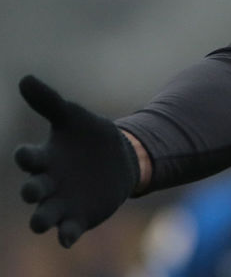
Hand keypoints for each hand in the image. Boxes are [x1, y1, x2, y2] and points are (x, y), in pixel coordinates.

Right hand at [13, 75, 139, 246]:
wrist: (119, 158)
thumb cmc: (89, 137)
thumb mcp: (73, 117)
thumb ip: (49, 102)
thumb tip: (24, 78)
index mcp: (45, 159)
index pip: (29, 159)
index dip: (26, 157)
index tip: (26, 154)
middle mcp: (48, 183)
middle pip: (33, 190)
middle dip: (31, 191)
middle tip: (32, 190)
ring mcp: (62, 203)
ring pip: (44, 215)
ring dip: (41, 219)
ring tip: (39, 223)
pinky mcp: (79, 218)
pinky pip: (69, 230)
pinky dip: (66, 235)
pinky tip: (67, 238)